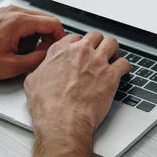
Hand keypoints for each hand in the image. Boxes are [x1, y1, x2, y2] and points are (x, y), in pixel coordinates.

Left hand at [0, 6, 65, 81]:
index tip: (59, 48)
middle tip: (42, 55)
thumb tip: (47, 56)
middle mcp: (12, 12)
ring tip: (22, 54)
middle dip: (47, 38)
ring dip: (34, 37)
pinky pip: (20, 22)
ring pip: (32, 21)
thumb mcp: (9, 66)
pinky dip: (23, 34)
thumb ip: (35, 60)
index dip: (60, 37)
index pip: (52, 22)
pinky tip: (13, 48)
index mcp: (18, 21)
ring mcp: (5, 12)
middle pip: (44, 20)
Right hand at [23, 32, 130, 156]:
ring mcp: (97, 62)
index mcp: (61, 50)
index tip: (81, 52)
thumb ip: (40, 70)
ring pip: (111, 43)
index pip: (74, 38)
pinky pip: (124, 63)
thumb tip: (41, 70)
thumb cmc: (48, 105)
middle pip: (95, 36)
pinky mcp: (111, 75)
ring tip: (112, 58)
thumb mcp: (32, 81)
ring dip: (112, 50)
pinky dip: (124, 67)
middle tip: (98, 53)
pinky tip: (121, 72)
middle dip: (97, 44)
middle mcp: (80, 52)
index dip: (79, 45)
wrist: (62, 120)